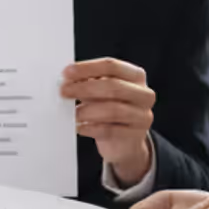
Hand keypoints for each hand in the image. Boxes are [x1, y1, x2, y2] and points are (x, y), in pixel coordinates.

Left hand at [61, 58, 154, 184]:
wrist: (123, 142)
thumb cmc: (110, 110)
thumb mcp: (101, 93)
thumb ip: (87, 83)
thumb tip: (67, 80)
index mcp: (135, 76)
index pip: (112, 66)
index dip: (88, 68)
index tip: (67, 72)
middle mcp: (144, 94)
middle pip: (113, 86)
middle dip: (85, 88)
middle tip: (64, 92)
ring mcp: (142, 115)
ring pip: (113, 110)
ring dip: (88, 111)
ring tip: (73, 113)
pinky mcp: (136, 136)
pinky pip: (110, 131)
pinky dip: (91, 129)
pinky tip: (80, 127)